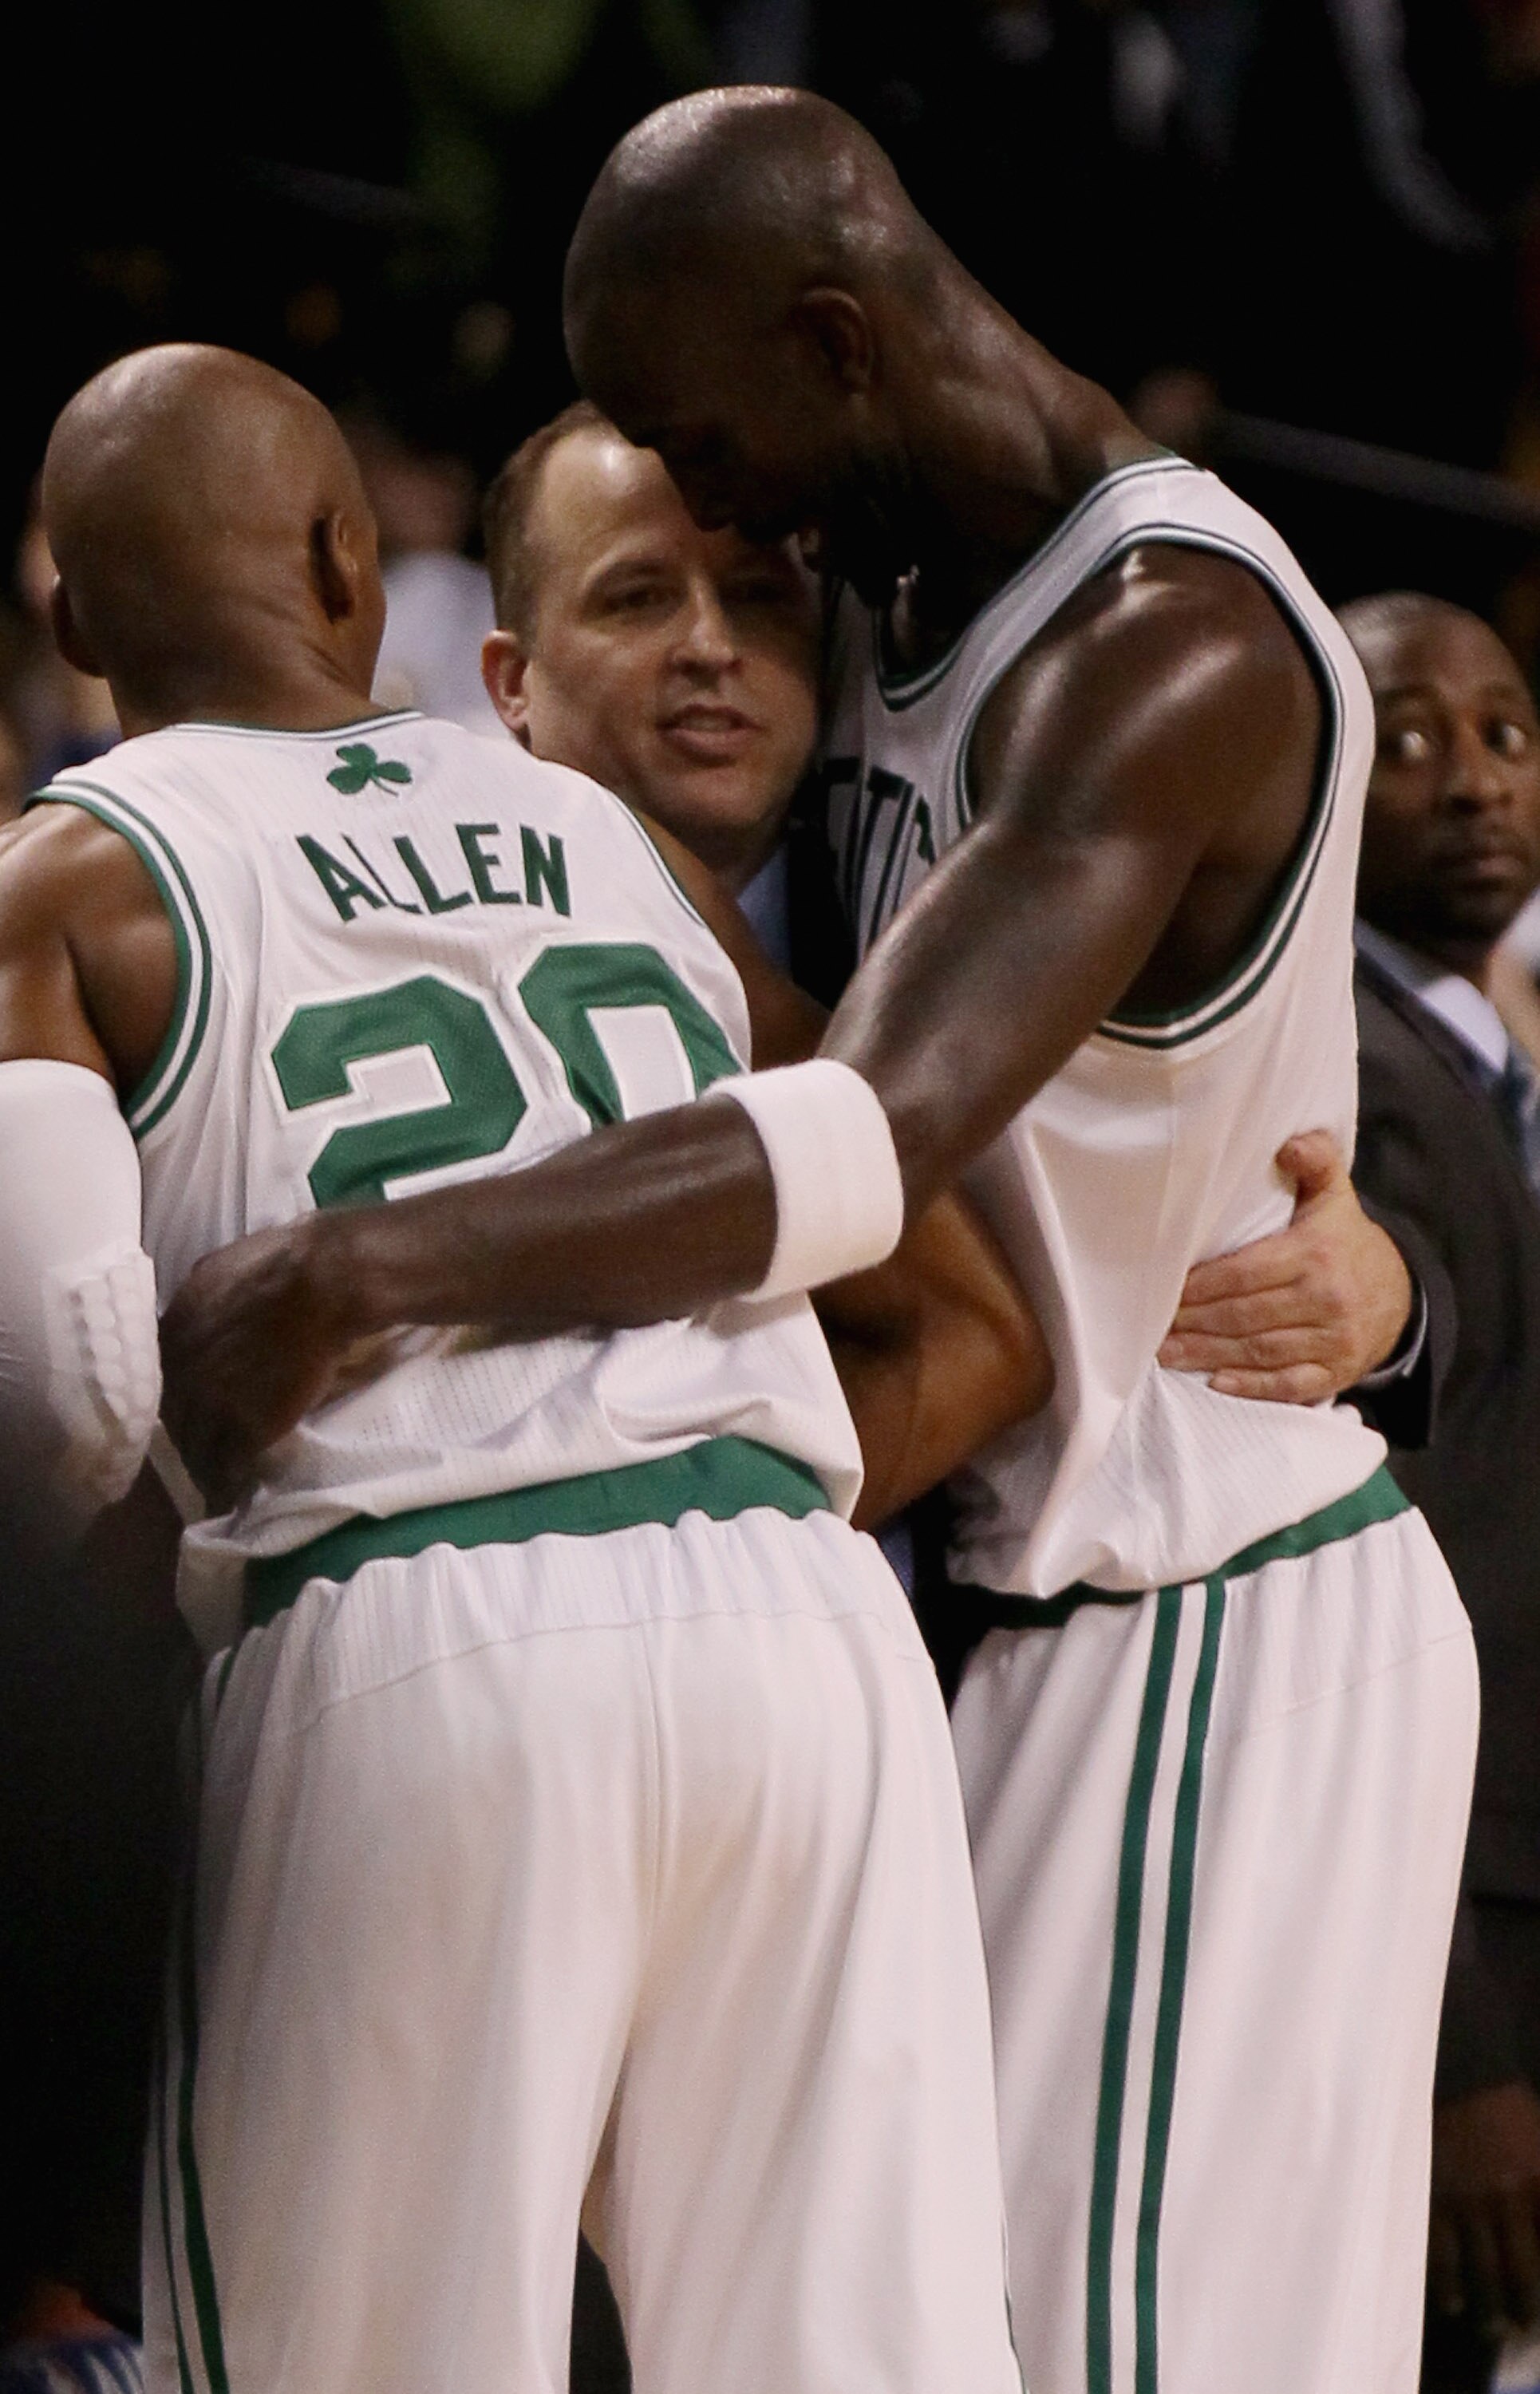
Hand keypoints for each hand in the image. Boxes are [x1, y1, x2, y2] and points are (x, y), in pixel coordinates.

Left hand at [159, 1216, 355, 1510]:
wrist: (323, 1282)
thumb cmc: (285, 1263)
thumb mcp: (222, 1270)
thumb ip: (204, 1303)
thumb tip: (203, 1315)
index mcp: (173, 1330)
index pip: (160, 1379)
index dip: (178, 1398)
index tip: (189, 1410)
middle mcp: (182, 1370)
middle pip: (174, 1418)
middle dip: (186, 1436)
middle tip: (200, 1452)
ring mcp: (211, 1401)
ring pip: (195, 1448)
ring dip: (202, 1467)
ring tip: (213, 1482)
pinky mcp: (246, 1427)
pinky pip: (227, 1466)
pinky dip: (227, 1483)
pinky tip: (231, 1495)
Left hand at [1158, 1130, 1412, 1401]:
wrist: (1399, 1295)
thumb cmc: (1344, 1242)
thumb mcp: (1335, 1197)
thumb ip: (1315, 1163)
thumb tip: (1290, 1144)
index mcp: (1316, 1255)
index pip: (1243, 1273)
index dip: (1199, 1285)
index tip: (1163, 1289)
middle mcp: (1327, 1300)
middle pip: (1244, 1315)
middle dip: (1194, 1322)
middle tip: (1153, 1326)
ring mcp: (1334, 1341)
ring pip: (1259, 1351)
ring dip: (1208, 1355)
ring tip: (1167, 1354)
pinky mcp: (1337, 1373)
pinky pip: (1289, 1385)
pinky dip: (1251, 1387)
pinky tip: (1215, 1383)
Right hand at [1429, 2080, 1539, 2330]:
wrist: (1458, 2073)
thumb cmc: (1510, 2114)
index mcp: (1535, 2186)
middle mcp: (1503, 2200)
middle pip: (1518, 2271)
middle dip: (1523, 2308)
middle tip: (1522, 2331)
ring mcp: (1464, 2200)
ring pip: (1479, 2269)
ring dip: (1487, 2307)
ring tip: (1492, 2330)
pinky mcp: (1431, 2196)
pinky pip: (1439, 2249)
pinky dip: (1446, 2282)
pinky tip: (1450, 2304)